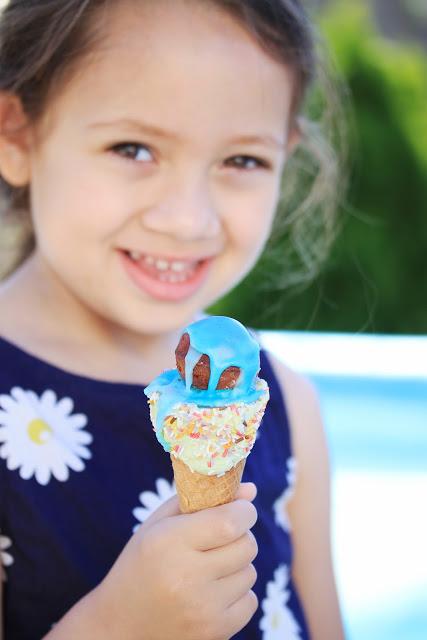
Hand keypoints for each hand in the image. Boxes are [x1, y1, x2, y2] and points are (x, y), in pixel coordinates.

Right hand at [94, 483, 258, 639]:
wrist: (120, 624)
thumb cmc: (142, 564)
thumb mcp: (159, 525)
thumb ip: (202, 501)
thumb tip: (251, 490)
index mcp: (169, 542)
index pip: (229, 522)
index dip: (244, 511)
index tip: (241, 509)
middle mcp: (187, 577)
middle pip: (246, 546)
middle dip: (241, 536)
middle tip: (221, 538)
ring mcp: (203, 609)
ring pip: (250, 573)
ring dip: (237, 566)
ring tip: (210, 568)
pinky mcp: (215, 632)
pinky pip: (250, 601)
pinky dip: (238, 594)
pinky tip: (213, 592)